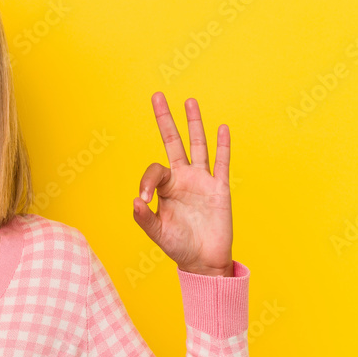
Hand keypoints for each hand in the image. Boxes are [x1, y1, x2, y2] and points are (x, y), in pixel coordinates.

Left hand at [132, 92, 233, 276]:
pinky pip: (221, 163)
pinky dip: (222, 146)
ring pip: (198, 145)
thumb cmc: (178, 246)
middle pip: (173, 142)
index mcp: (165, 187)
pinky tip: (222, 128)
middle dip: (165, 119)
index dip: (146, 181)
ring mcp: (202, 180)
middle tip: (157, 96)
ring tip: (189, 101)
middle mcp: (182, 178)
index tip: (144, 201)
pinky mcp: (220, 188)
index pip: (154, 170)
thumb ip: (144, 218)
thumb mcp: (157, 233)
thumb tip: (135, 201)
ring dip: (194, 123)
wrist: (204, 261)